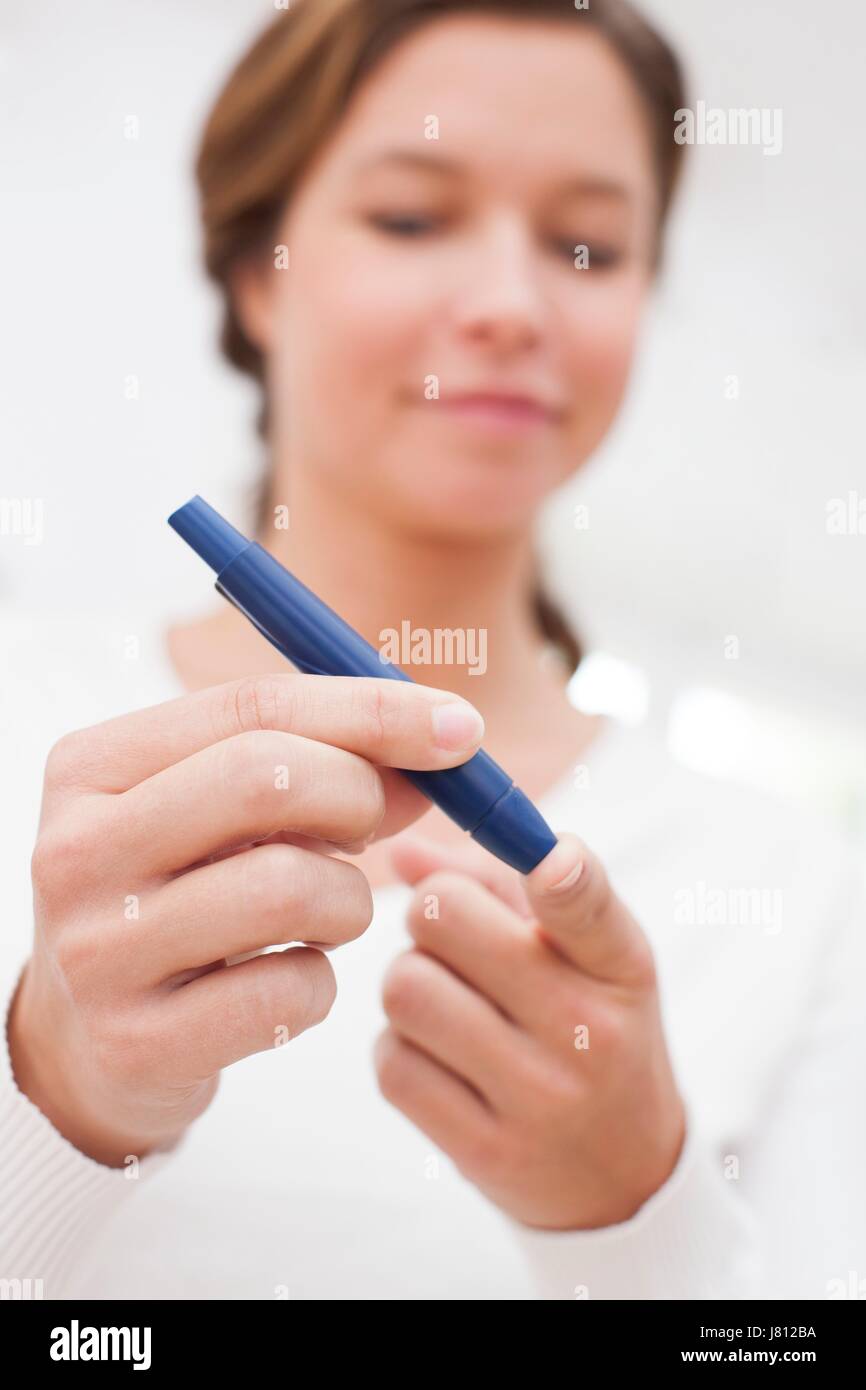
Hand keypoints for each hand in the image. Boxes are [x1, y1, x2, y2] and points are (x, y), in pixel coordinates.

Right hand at [9, 673, 484, 1167]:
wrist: (90, 1043)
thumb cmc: (182, 897)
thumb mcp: (224, 815)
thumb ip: (321, 763)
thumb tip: (443, 742)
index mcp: (91, 767)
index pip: (252, 708)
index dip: (373, 711)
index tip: (459, 727)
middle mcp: (75, 851)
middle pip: (268, 779)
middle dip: (359, 796)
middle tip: (373, 829)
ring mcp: (98, 951)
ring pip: (291, 888)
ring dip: (348, 901)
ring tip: (324, 913)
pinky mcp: (137, 1043)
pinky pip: (292, 992)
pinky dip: (321, 982)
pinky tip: (285, 981)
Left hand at [374, 832, 685, 1229]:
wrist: (623, 1176)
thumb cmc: (589, 1031)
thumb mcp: (582, 954)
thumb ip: (497, 885)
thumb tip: (403, 852)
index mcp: (619, 964)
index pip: (587, 906)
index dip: (564, 875)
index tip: (551, 861)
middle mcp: (586, 1030)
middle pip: (443, 919)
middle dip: (430, 916)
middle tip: (452, 942)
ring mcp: (538, 1097)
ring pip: (404, 989)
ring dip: (408, 985)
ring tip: (447, 1002)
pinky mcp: (487, 1151)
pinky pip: (392, 1064)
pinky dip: (400, 1049)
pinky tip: (440, 1057)